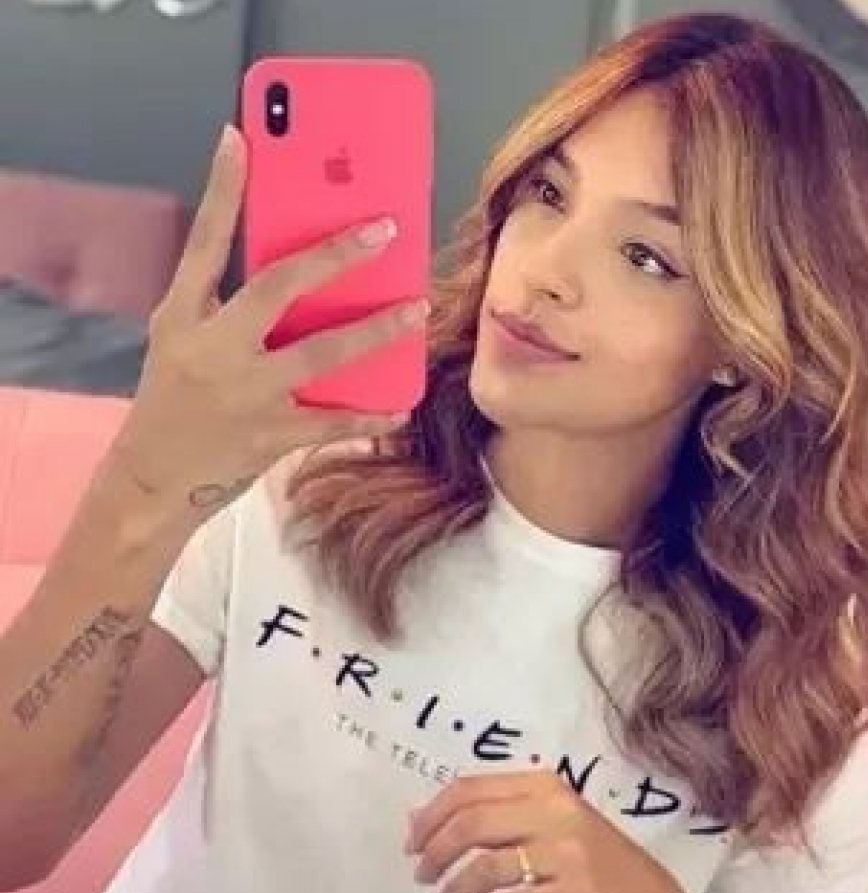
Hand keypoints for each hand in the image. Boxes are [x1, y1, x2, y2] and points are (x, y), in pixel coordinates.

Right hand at [114, 123, 426, 513]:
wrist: (151, 481)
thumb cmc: (171, 402)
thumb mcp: (180, 342)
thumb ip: (220, 305)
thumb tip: (290, 273)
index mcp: (182, 317)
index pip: (201, 243)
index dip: (220, 190)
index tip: (240, 137)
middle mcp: (212, 348)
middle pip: (275, 288)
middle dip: (333, 256)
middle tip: (383, 230)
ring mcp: (243, 393)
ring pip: (319, 353)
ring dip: (374, 331)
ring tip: (416, 311)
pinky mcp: (269, 435)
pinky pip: (332, 419)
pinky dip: (370, 412)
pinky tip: (401, 403)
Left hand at [407, 771, 703, 892]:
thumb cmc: (589, 853)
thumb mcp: (547, 818)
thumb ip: (494, 813)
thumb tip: (421, 819)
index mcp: (542, 783)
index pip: (470, 788)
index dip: (433, 814)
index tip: (412, 841)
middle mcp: (554, 809)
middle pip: (472, 823)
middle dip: (435, 851)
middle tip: (421, 876)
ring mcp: (567, 850)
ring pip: (487, 866)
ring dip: (454, 891)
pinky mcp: (576, 892)